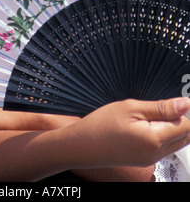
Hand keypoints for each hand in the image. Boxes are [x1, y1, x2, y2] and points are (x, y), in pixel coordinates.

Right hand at [63, 97, 189, 168]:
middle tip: (157, 108)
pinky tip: (143, 125)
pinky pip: (163, 147)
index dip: (179, 111)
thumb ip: (161, 108)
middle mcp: (156, 154)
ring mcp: (151, 159)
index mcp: (154, 139)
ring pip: (175, 142)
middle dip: (178, 120)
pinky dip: (161, 134)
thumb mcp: (131, 108)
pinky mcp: (144, 160)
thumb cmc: (102, 125)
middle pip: (184, 136)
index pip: (185, 125)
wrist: (83, 145)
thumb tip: (185, 104)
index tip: (167, 102)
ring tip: (147, 116)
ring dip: (170, 127)